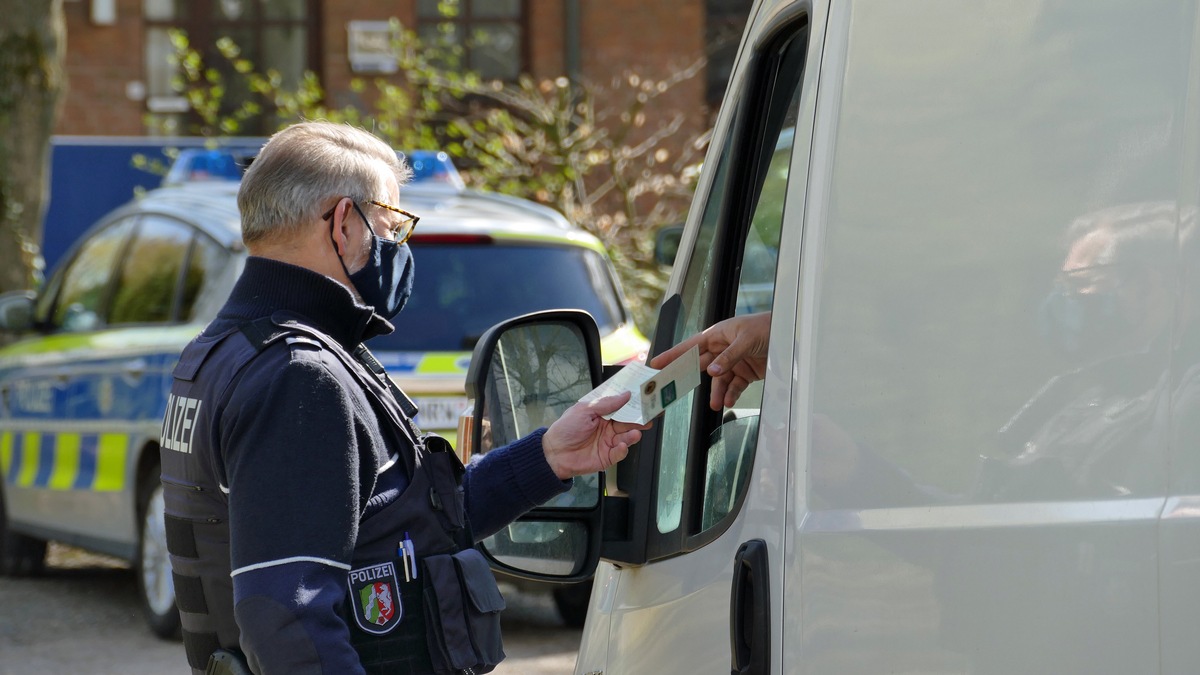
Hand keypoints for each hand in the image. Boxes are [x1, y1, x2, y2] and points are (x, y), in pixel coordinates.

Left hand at [542, 391, 651, 478]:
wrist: (554, 453)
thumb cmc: (566, 428)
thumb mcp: (585, 410)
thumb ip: (606, 404)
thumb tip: (626, 394)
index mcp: (603, 414)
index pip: (622, 407)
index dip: (633, 403)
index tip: (645, 398)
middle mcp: (608, 427)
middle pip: (628, 422)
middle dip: (640, 419)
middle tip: (651, 415)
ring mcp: (609, 442)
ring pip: (626, 438)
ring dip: (633, 435)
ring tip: (636, 433)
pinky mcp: (607, 457)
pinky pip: (619, 453)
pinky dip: (622, 450)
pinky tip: (621, 446)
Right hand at [649, 312, 769, 410]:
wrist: (788, 332)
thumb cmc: (766, 326)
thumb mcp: (745, 339)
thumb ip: (729, 356)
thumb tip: (713, 371)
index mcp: (717, 335)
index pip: (690, 346)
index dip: (673, 355)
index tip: (657, 363)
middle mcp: (722, 349)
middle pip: (701, 365)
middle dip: (690, 378)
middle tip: (675, 389)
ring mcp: (733, 361)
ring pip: (718, 380)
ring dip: (716, 392)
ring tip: (716, 404)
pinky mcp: (745, 372)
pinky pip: (734, 386)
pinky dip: (731, 394)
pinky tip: (729, 401)